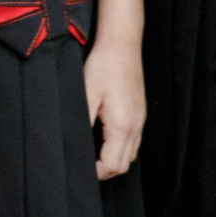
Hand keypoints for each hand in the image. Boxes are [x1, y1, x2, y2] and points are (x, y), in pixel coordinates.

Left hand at [85, 38, 148, 178]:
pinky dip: (120, 148)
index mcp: (122, 125)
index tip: (78, 166)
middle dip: (103, 170)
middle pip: (123, 165)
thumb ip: (82, 125)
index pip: (112, 165)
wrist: (122, 44)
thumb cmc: (104, 66)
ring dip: (112, 159)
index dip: (94, 172)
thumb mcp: (86, 96)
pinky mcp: (139, 113)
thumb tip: (75, 147)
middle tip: (83, 162)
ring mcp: (140, 119)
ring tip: (92, 151)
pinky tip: (104, 137)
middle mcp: (136, 125)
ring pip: (130, 155)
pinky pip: (133, 141)